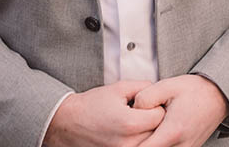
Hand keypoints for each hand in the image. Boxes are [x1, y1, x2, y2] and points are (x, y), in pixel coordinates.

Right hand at [44, 80, 164, 146]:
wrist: (67, 123)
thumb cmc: (91, 104)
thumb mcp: (118, 88)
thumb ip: (142, 87)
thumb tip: (158, 91)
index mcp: (130, 123)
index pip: (160, 117)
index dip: (156, 107)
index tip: (148, 105)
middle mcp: (128, 143)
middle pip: (157, 132)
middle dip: (153, 121)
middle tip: (143, 113)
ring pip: (149, 142)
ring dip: (146, 132)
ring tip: (135, 123)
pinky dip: (136, 140)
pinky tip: (128, 132)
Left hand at [131, 75, 228, 146]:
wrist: (219, 95)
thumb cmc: (194, 90)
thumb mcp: (167, 86)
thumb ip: (146, 97)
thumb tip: (133, 110)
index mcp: (173, 131)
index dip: (131, 142)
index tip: (128, 132)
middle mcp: (181, 146)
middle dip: (140, 142)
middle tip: (137, 128)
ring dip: (152, 142)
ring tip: (150, 128)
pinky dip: (162, 143)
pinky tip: (159, 132)